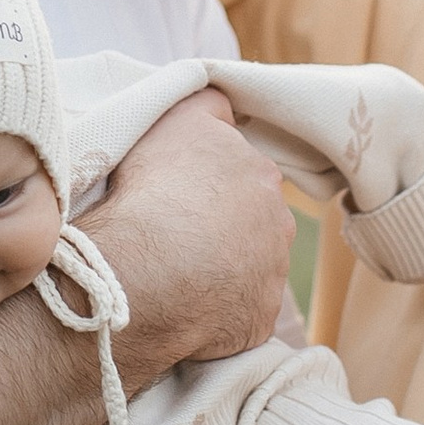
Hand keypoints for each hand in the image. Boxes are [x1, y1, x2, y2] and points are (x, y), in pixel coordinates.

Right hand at [85, 91, 294, 382]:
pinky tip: (181, 309)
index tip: (184, 196)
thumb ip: (209, 104)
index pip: (245, 176)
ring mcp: (270, 277)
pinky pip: (237, 317)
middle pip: (252, 225)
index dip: (213, 185)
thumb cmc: (155, 189)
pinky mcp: (256, 322)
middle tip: (178, 238)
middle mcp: (278, 225)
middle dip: (224, 231)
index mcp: (262, 176)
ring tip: (175, 277)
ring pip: (248, 271)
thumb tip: (224, 103)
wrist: (145, 271)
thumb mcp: (178, 118)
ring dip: (222, 273)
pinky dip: (215, 314)